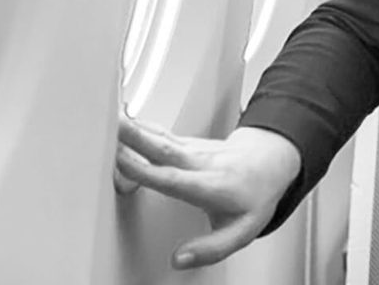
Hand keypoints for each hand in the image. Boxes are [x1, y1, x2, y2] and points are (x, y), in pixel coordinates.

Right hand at [115, 112, 302, 268]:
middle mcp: (199, 164)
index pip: (173, 179)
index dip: (146, 171)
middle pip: (162, 149)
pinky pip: (160, 134)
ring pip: (160, 137)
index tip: (121, 162)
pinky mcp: (187, 143)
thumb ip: (211, 248)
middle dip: (135, 138)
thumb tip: (179, 260)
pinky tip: (123, 120)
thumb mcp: (242, 231)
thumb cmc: (255, 197)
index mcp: (211, 186)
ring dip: (133, 128)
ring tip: (108, 118)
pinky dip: (140, 127)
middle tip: (109, 126)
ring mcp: (193, 150)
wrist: (271, 162)